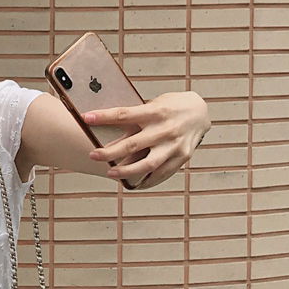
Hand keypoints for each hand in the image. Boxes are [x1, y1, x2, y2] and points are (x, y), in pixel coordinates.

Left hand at [84, 91, 209, 188]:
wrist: (201, 111)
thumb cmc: (172, 106)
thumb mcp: (153, 106)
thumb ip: (135, 121)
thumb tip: (111, 135)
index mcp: (156, 112)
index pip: (124, 114)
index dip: (104, 116)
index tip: (87, 117)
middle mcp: (165, 129)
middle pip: (132, 144)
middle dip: (110, 152)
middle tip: (93, 155)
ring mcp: (174, 145)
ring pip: (147, 164)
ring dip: (126, 170)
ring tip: (111, 172)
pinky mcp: (182, 156)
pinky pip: (162, 173)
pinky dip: (147, 180)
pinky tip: (135, 182)